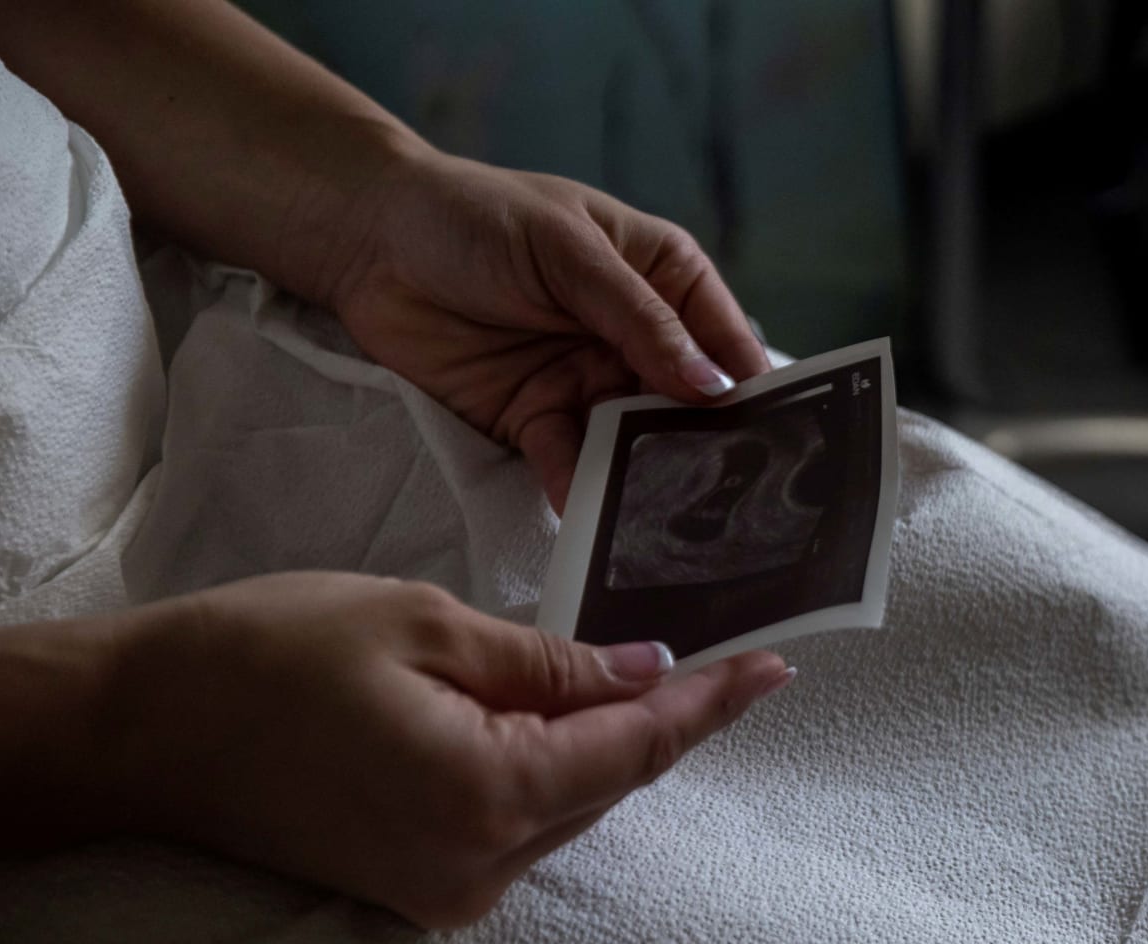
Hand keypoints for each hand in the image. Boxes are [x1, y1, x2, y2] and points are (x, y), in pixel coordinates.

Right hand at [112, 573, 789, 927]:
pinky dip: (547, 774)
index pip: (636, 750)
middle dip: (663, 721)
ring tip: (650, 676)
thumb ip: (548, 665)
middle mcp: (480, 868)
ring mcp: (445, 893)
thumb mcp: (425, 628)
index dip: (711, 707)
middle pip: (607, 786)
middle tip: (721, 656)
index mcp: (489, 795)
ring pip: (565, 810)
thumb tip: (643, 675)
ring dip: (604, 747)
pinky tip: (559, 719)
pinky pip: (516, 828)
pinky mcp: (416, 893)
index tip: (775, 668)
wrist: (138, 733)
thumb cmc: (269, 655)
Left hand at [325, 152, 771, 511]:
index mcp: (662, 276)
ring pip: (634, 442)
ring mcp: (588, 381)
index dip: (752, 388)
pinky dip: (582, 490)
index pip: (724, 339)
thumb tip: (711, 385)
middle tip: (734, 502)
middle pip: (688, 404)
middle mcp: (636, 336)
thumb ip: (638, 320)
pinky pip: (570, 463)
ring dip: (648, 478)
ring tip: (671, 523)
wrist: (367, 240)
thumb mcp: (567, 251)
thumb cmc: (474, 216)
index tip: (780, 440)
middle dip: (706, 448)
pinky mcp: (535, 419)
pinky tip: (596, 518)